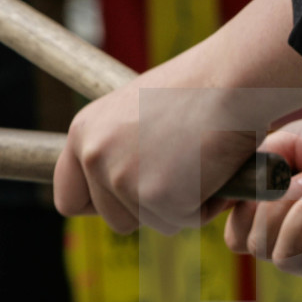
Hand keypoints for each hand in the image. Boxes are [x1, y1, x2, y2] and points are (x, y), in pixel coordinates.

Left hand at [53, 0, 301, 233]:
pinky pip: (184, 221)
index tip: (129, 201)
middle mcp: (93, 155)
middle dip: (151, 208)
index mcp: (84, 132)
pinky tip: (214, 168)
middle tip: (182, 172)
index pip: (69, 199)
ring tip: (200, 162)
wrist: (233, 79)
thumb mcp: (140, 114)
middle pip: (114, 220)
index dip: (102, 206)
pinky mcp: (156, 195)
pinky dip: (206, 204)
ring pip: (152, 223)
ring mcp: (122, 177)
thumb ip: (122, 148)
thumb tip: (124, 186)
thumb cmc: (200, 90)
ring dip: (182, 205)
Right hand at [224, 108, 301, 288]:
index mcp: (281, 215)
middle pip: (253, 244)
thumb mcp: (287, 145)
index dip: (242, 211)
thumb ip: (252, 171)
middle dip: (280, 203)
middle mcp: (298, 241)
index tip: (269, 178)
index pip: (237, 235)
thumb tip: (223, 202)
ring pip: (279, 256)